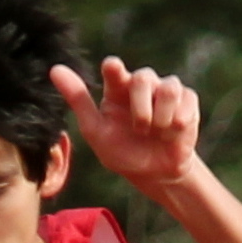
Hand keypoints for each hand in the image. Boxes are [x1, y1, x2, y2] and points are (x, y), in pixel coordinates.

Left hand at [53, 56, 203, 194]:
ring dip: (161, 117)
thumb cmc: (122, 152)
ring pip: (168, 88)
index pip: (113, 69)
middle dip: (142, 108)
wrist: (154, 174)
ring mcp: (165, 90)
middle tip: (140, 129)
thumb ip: (78, 100)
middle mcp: (141, 84)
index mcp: (117, 89)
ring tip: (157, 133)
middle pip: (143, 78)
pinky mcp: (187, 100)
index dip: (114, 68)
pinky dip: (177, 122)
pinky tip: (172, 132)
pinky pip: (186, 101)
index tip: (112, 68)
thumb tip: (54, 69)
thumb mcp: (96, 132)